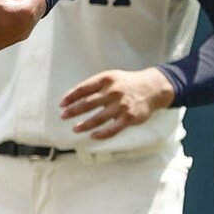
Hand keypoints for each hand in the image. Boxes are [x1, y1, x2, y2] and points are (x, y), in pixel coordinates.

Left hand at [59, 68, 174, 139]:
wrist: (152, 89)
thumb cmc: (127, 83)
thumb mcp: (111, 78)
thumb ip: (95, 86)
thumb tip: (73, 97)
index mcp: (106, 80)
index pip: (83, 88)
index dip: (71, 97)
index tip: (61, 104)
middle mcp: (113, 92)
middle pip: (88, 103)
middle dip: (73, 111)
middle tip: (63, 116)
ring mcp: (121, 106)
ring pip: (98, 118)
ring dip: (84, 125)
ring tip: (75, 128)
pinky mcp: (129, 118)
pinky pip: (113, 129)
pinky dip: (102, 134)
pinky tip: (93, 136)